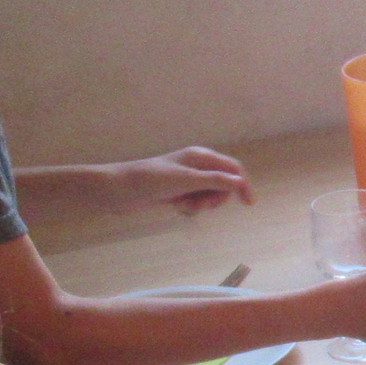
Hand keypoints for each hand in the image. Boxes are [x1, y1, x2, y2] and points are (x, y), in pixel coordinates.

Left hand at [110, 147, 251, 213]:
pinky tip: (176, 207)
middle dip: (216, 197)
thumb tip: (240, 182)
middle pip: (223, 183)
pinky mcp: (176, 191)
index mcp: (200, 157)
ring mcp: (186, 179)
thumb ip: (214, 181)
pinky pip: (195, 201)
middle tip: (201, 205)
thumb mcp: (186, 180)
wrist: (117, 190)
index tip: (248, 204)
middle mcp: (196, 165)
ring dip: (202, 204)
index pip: (232, 168)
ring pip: (209, 194)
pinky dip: (190, 207)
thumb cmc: (151, 181)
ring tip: (184, 206)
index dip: (242, 184)